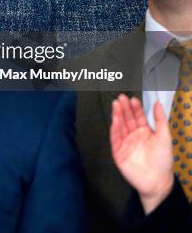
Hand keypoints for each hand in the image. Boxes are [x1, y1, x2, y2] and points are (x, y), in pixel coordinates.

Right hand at [110, 94, 172, 213]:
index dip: (136, 108)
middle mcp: (134, 135)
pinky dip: (115, 127)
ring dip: (118, 115)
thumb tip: (158, 103)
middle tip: (121, 97)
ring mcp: (125, 142)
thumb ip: (160, 120)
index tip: (133, 98)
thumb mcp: (164, 137)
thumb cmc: (163, 160)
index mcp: (145, 132)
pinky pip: (115, 137)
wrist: (157, 181)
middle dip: (125, 108)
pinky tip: (115, 118)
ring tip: (116, 103)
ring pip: (120, 126)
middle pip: (127, 119)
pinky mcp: (118, 151)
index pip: (138, 117)